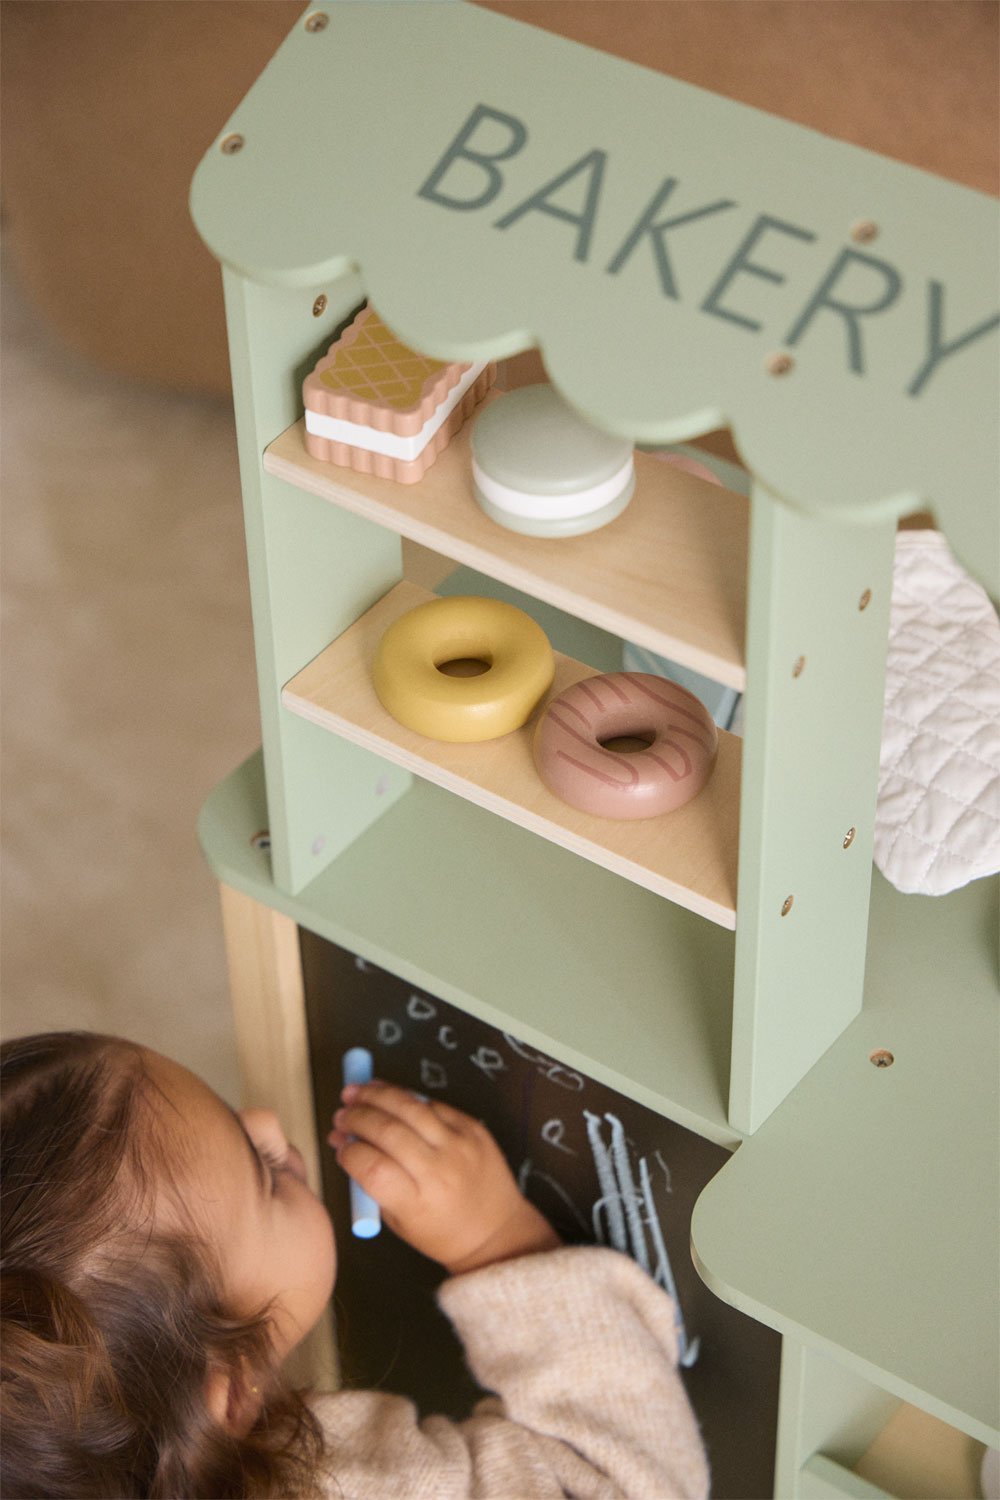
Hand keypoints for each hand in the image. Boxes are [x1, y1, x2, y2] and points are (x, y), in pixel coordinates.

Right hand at [328, 1081, 559, 1274]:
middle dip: (357, 1116)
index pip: (372, 1167)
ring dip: (378, 1094)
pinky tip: (392, 1097)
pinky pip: (434, 1104)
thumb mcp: (398, 1222)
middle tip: (342, 1112)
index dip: (349, 1150)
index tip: (339, 1143)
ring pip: (411, 1107)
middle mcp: (439, 1171)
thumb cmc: (444, 1232)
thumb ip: (370, 1182)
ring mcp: (459, 1146)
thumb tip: (343, 1141)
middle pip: (387, 1130)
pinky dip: (409, 1098)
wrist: (496, 1231)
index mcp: (417, 1203)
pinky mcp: (473, 1129)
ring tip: (358, 1091)